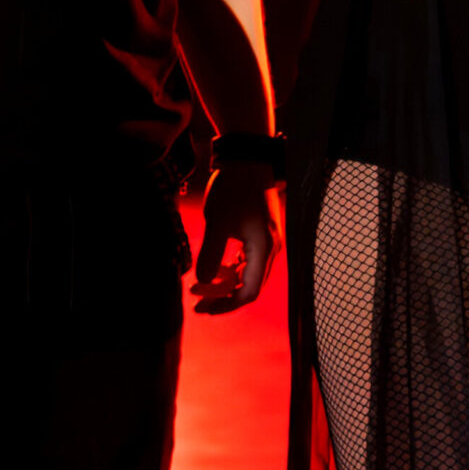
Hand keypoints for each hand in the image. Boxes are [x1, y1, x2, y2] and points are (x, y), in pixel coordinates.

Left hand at [191, 165, 277, 313]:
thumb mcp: (218, 222)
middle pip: (250, 287)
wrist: (247, 161)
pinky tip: (217, 268)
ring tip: (202, 285)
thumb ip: (211, 254)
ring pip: (249, 275)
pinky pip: (248, 262)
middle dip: (224, 298)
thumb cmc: (234, 189)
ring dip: (226, 284)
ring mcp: (267, 241)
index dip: (227, 305)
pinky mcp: (260, 234)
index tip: (204, 308)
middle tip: (198, 303)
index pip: (250, 292)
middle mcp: (271, 248)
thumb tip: (203, 282)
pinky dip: (232, 270)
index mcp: (264, 248)